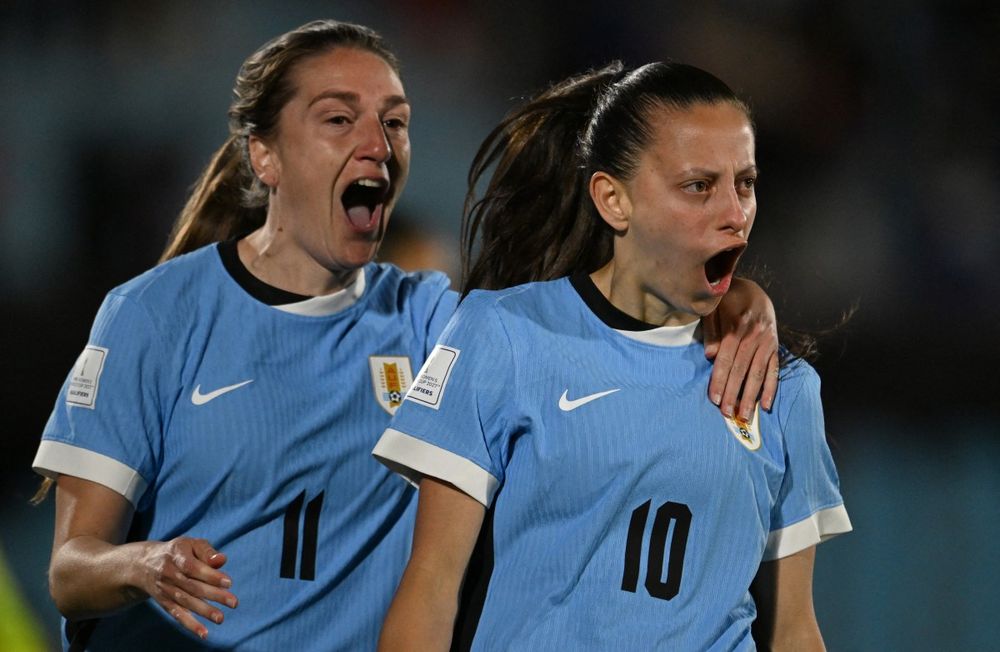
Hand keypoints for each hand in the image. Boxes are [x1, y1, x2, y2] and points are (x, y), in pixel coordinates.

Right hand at [135, 537, 237, 639]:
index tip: (228, 582)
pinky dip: (190, 624)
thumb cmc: (178, 552)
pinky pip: (177, 614)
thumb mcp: (191, 544)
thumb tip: (222, 560)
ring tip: (220, 618)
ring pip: (186, 602)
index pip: (193, 567)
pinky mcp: (165, 603)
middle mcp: (169, 573)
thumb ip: (207, 552)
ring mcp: (166, 590)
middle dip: (214, 595)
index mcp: (176, 555)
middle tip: (234, 602)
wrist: (144, 564)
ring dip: (204, 611)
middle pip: (192, 586)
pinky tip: (204, 633)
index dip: (210, 575)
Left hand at [703, 277, 778, 419]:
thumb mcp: (714, 307)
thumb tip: (710, 355)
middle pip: (742, 369)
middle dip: (734, 393)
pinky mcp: (775, 346)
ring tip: (744, 415)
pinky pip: (774, 369)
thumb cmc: (727, 299)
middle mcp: (755, 335)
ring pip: (758, 373)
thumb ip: (712, 330)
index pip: (727, 359)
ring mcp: (768, 342)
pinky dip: (771, 388)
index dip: (720, 379)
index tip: (715, 399)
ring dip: (751, 396)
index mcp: (738, 325)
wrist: (752, 288)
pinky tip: (766, 405)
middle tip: (727, 414)